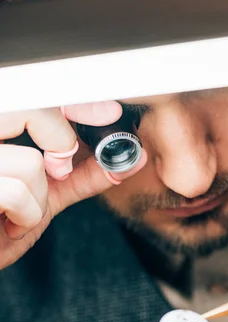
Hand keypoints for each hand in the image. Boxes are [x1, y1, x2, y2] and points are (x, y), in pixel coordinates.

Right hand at [0, 102, 146, 269]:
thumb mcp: (42, 199)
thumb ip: (77, 178)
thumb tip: (123, 162)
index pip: (37, 98)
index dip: (76, 101)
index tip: (108, 114)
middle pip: (32, 112)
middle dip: (60, 142)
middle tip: (58, 168)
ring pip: (30, 162)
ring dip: (38, 199)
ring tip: (19, 213)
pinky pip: (15, 191)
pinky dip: (26, 216)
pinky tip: (8, 224)